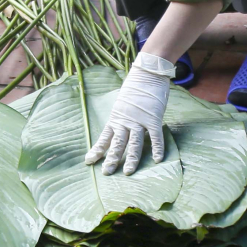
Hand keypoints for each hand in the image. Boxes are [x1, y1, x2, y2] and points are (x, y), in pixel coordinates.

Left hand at [86, 54, 173, 174]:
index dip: (97, 150)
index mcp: (116, 118)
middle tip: (106, 173)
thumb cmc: (135, 87)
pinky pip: (156, 137)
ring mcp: (140, 121)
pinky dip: (157, 148)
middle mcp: (125, 121)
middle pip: (117, 144)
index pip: (104, 138)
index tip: (89, 161)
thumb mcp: (122, 103)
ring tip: (127, 172)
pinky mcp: (154, 119)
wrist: (147, 73)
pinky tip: (158, 160)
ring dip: (131, 159)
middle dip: (111, 159)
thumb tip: (120, 126)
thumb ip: (121, 116)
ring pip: (134, 144)